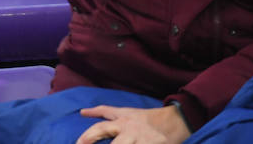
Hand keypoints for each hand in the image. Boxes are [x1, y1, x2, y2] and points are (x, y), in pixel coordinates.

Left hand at [74, 105, 189, 143]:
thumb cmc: (144, 118)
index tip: (79, 143)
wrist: (173, 122)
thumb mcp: (123, 112)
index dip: (89, 136)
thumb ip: (103, 112)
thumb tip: (82, 112)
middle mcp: (130, 133)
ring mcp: (142, 142)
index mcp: (122, 122)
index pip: (101, 128)